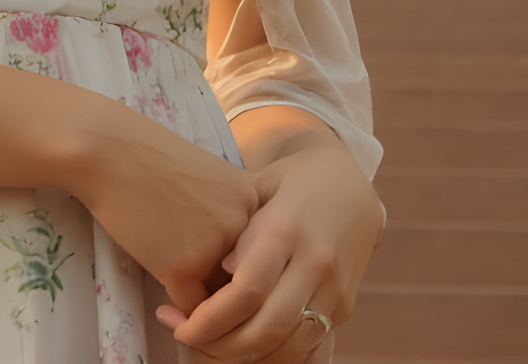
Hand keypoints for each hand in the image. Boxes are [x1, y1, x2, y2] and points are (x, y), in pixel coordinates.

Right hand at [74, 109, 258, 317]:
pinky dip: (172, 298)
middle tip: (180, 251)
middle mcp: (244, 225)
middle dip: (213, 274)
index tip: (197, 236)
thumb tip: (225, 261)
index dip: (227, 252)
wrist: (102, 147)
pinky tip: (153, 264)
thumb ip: (223, 212)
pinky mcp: (184, 269)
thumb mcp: (202, 176)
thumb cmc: (143, 154)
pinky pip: (190, 307)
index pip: (255, 248)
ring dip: (195, 289)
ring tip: (165, 256)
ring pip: (218, 297)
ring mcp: (216, 248)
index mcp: (252, 198)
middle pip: (241, 275)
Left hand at [158, 130, 383, 361]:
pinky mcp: (345, 307)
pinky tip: (245, 347)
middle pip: (267, 328)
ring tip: (211, 344)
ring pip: (290, 346)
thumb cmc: (288, 181)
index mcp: (287, 229)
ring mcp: (335, 290)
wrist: (350, 184)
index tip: (177, 323)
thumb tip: (221, 273)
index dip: (209, 318)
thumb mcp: (254, 189)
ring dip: (246, 356)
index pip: (247, 291)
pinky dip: (275, 356)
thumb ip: (237, 231)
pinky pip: (308, 347)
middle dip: (221, 345)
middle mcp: (316, 264)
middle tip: (186, 337)